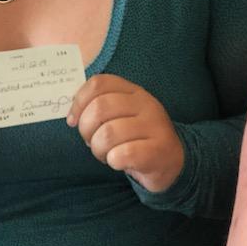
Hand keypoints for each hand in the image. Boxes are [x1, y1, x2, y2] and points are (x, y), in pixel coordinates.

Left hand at [67, 74, 183, 192]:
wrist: (174, 161)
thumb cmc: (137, 138)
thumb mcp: (122, 115)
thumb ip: (99, 107)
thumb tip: (72, 116)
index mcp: (133, 91)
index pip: (99, 83)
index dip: (79, 102)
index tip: (73, 121)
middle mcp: (145, 104)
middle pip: (100, 107)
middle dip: (86, 129)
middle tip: (91, 142)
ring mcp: (154, 126)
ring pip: (108, 133)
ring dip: (98, 149)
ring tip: (106, 154)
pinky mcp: (158, 150)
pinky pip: (123, 154)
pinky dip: (113, 160)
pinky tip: (118, 162)